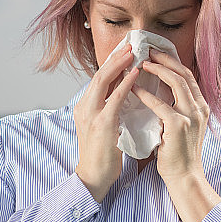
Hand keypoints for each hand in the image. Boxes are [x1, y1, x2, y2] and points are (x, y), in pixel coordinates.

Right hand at [74, 45, 139, 202]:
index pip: (98, 79)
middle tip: (130, 44)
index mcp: (84, 107)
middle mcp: (84, 107)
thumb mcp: (103, 127)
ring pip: (103, 81)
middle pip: (98, 74)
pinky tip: (136, 73)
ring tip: (133, 52)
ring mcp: (91, 114)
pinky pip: (115, 98)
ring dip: (119, 64)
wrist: (93, 177)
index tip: (124, 51)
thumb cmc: (102, 155)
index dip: (111, 63)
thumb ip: (109, 110)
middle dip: (114, 58)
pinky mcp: (102, 124)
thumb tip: (124, 96)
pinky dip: (125, 83)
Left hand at [131, 48, 210, 187]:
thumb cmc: (178, 154)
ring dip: (157, 70)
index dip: (172, 62)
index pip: (188, 76)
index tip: (157, 53)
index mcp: (201, 107)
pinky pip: (160, 104)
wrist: (184, 177)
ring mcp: (191, 116)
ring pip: (176, 83)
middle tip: (148, 51)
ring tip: (140, 64)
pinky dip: (146, 94)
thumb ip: (176, 109)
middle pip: (183, 74)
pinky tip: (133, 89)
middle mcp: (200, 108)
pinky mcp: (178, 126)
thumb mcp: (181, 126)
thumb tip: (160, 92)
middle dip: (165, 59)